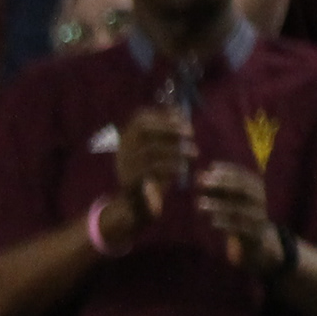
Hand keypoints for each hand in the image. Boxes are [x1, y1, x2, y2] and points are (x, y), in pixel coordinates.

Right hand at [109, 102, 195, 224]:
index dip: (163, 115)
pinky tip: (184, 168)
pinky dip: (172, 166)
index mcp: (127, 139)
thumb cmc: (151, 176)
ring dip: (176, 149)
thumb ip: (166, 132)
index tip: (184, 117)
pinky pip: (153, 168)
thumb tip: (179, 108)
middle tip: (191, 133)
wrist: (135, 207)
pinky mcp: (130, 180)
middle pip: (143, 129)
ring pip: (151, 149)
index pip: (141, 118)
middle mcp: (122, 149)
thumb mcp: (159, 152)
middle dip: (169, 127)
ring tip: (194, 153)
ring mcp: (124, 164)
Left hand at [196, 160, 286, 274]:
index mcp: (256, 187)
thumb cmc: (239, 212)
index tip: (210, 168)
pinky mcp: (254, 232)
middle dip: (223, 183)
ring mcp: (258, 216)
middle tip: (203, 183)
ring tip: (199, 204)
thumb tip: (199, 175)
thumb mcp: (230, 198)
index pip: (243, 175)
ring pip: (239, 209)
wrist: (257, 238)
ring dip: (218, 205)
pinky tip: (212, 221)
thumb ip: (217, 187)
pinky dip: (225, 223)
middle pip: (243, 189)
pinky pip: (240, 227)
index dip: (227, 170)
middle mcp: (260, 199)